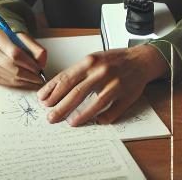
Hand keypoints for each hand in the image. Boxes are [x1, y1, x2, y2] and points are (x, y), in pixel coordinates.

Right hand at [0, 30, 46, 87]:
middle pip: (11, 66)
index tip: (39, 69)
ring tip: (34, 81)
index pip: (14, 53)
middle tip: (38, 78)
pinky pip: (4, 83)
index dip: (29, 63)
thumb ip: (36, 49)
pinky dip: (18, 85)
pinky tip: (25, 82)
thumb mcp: (27, 40)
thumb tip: (40, 64)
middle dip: (28, 75)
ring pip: (8, 76)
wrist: (2, 44)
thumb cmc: (15, 42)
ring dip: (24, 81)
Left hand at [38, 44, 167, 126]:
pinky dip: (105, 117)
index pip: (66, 78)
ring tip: (70, 123)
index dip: (53, 90)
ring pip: (96, 102)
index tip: (43, 100)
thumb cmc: (112, 61)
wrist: (139, 59)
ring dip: (81, 114)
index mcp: (88, 62)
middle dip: (61, 105)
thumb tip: (57, 88)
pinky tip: (97, 122)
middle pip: (77, 91)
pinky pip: (115, 109)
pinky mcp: (127, 95)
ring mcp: (115, 84)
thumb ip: (77, 73)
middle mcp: (100, 72)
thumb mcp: (91, 60)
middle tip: (51, 116)